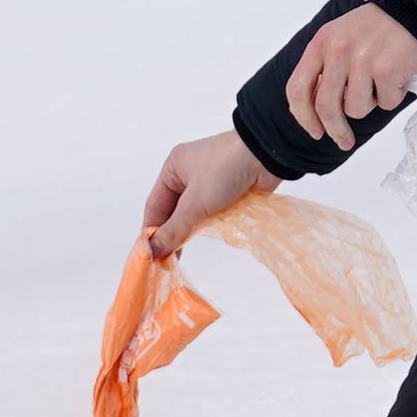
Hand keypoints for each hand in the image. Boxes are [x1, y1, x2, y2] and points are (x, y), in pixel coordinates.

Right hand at [142, 130, 273, 258]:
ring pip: (193, 214)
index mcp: (173, 168)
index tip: (149, 255)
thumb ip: (174, 229)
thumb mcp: (196, 202)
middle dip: (171, 235)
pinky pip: (211, 213)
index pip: (155, 205)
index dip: (151, 230)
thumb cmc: (225, 169)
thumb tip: (152, 251)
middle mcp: (188, 174)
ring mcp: (209, 183)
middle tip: (165, 261)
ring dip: (189, 232)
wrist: (267, 155)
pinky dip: (207, 226)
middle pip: (173, 211)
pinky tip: (203, 242)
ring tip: (182, 257)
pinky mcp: (228, 191)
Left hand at [283, 1, 416, 150]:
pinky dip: (394, 96)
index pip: (297, 88)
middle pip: (325, 107)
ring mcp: (361, 59)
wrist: (414, 10)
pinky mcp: (386, 68)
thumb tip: (317, 110)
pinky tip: (399, 76)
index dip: (303, 116)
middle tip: (344, 142)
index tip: (315, 131)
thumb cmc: (377, 28)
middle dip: (335, 130)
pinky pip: (386, 103)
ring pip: (357, 109)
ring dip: (371, 103)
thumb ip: (326, 68)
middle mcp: (336, 50)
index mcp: (320, 43)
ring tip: (382, 81)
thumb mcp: (340, 37)